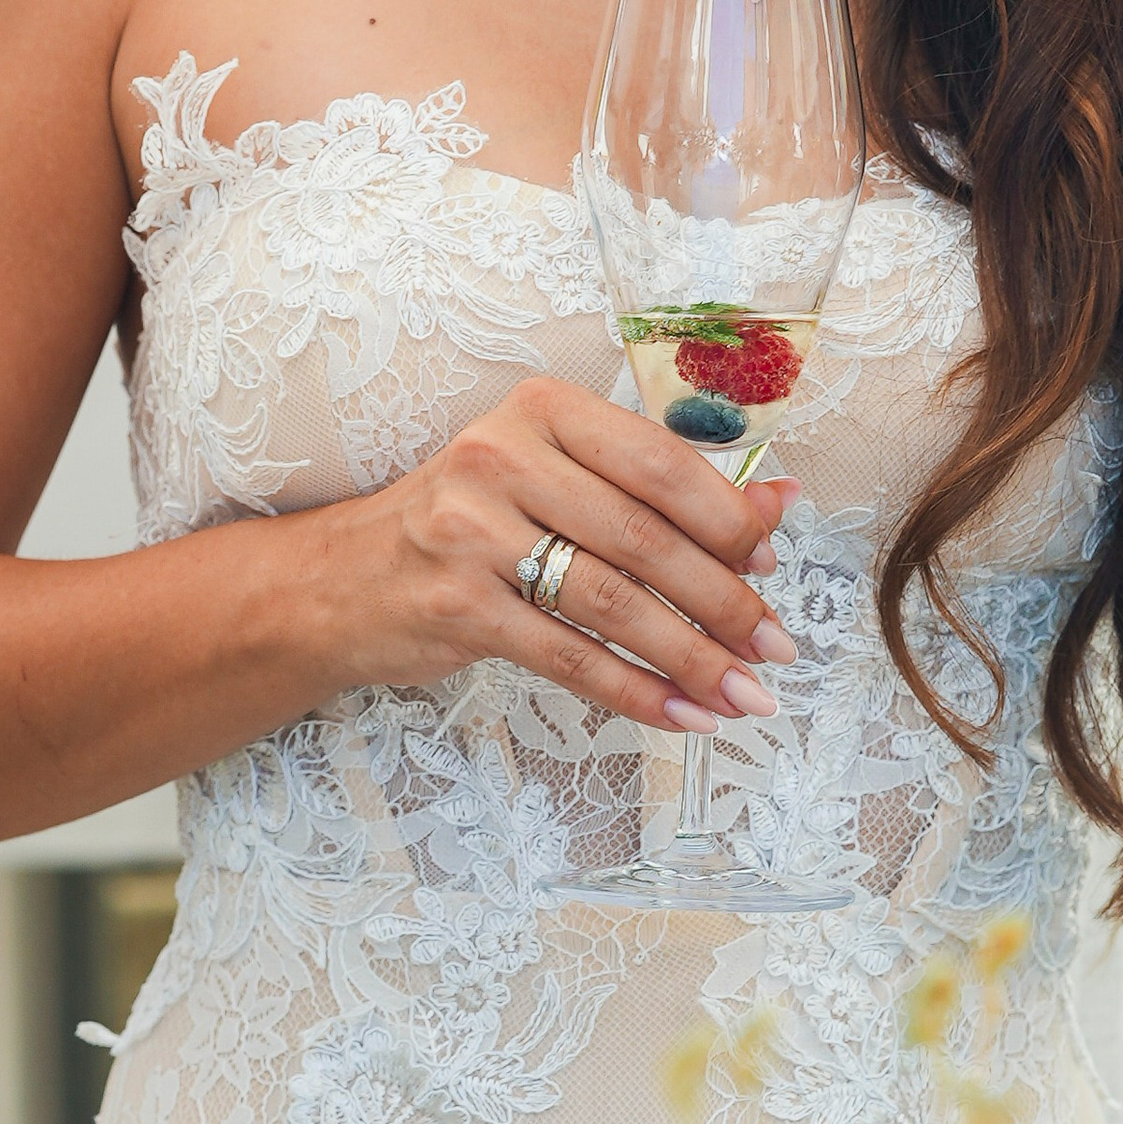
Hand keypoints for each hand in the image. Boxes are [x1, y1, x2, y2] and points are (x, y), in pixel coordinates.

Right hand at [331, 371, 797, 733]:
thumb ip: (662, 486)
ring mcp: (471, 532)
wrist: (343, 580)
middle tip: (773, 649)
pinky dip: (635, 692)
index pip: (659, 462)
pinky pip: (568, 656)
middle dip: (724, 603)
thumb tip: (779, 501)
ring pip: (612, 603)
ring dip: (691, 658)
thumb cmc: (469, 522)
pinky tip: (681, 714)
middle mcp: (501, 458)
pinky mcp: (456, 605)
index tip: (770, 566)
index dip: (728, 520)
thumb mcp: (556, 478)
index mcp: (540, 409)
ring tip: (742, 695)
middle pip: (643, 538)